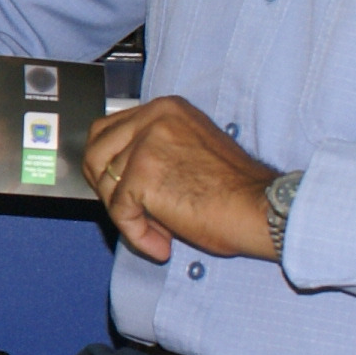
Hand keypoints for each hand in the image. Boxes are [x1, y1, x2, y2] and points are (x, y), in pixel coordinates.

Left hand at [79, 96, 277, 262]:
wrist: (259, 210)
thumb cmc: (233, 191)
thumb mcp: (187, 151)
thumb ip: (150, 152)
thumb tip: (110, 174)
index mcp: (165, 108)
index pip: (108, 130)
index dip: (109, 167)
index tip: (121, 192)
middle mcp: (153, 118)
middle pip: (95, 153)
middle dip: (107, 190)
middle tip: (133, 215)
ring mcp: (146, 144)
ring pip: (106, 186)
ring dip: (129, 217)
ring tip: (160, 233)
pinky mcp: (142, 175)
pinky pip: (119, 212)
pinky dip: (136, 236)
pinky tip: (162, 246)